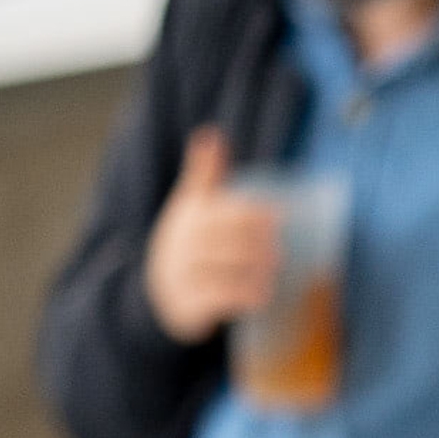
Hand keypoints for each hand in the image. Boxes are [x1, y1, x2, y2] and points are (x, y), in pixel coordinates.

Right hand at [144, 128, 284, 345]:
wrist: (158, 290)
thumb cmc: (186, 242)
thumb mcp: (191, 206)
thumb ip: (205, 174)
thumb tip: (211, 133)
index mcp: (189, 218)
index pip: (220, 213)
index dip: (249, 213)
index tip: (278, 215)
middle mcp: (183, 246)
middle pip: (220, 242)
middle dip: (252, 244)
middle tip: (280, 249)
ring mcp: (183, 275)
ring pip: (218, 271)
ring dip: (249, 271)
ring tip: (274, 272)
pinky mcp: (188, 304)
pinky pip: (215, 300)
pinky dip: (239, 297)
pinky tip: (261, 296)